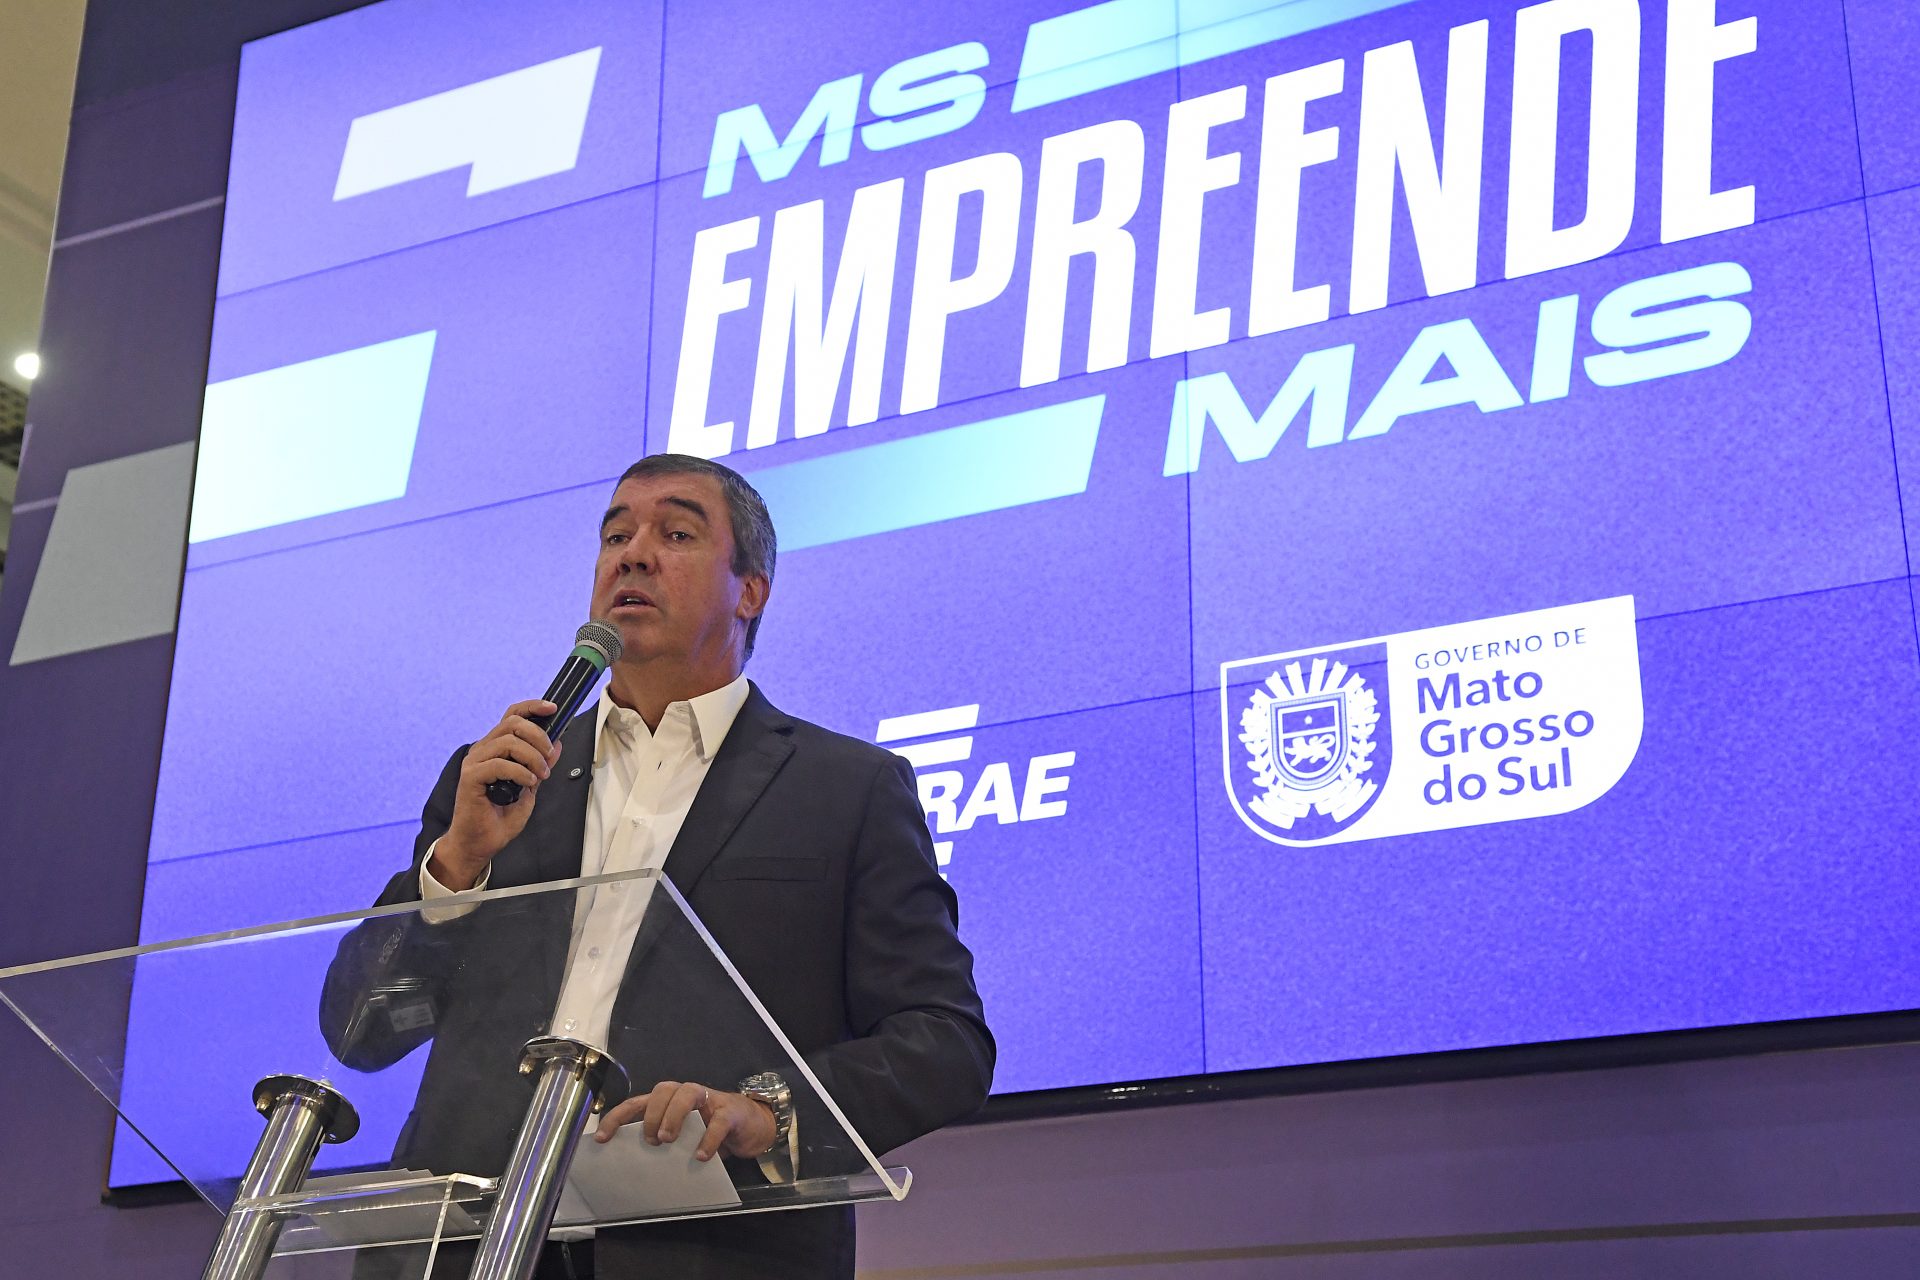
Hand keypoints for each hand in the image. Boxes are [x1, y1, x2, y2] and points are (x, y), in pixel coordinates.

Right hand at [430, 700, 563, 888]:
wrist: (480, 844)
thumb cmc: (499, 818)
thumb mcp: (530, 788)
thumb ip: (541, 766)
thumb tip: (557, 745)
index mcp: (496, 748)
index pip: (512, 715)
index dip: (532, 707)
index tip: (553, 709)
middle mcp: (483, 750)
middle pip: (513, 723)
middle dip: (538, 736)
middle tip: (548, 759)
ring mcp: (475, 762)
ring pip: (507, 741)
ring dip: (532, 757)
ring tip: (540, 776)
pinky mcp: (470, 777)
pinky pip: (499, 764)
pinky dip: (520, 772)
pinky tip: (528, 784)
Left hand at [593, 1080, 777, 1162]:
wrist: (754, 1126)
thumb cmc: (712, 1132)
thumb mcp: (685, 1137)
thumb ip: (665, 1143)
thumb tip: (636, 1165)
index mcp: (669, 1102)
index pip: (637, 1103)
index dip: (617, 1118)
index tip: (601, 1138)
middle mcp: (686, 1094)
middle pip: (662, 1090)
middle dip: (651, 1114)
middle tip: (652, 1141)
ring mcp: (710, 1099)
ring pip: (686, 1093)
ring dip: (672, 1115)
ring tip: (667, 1140)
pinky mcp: (731, 1111)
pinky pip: (718, 1121)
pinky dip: (708, 1137)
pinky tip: (701, 1155)